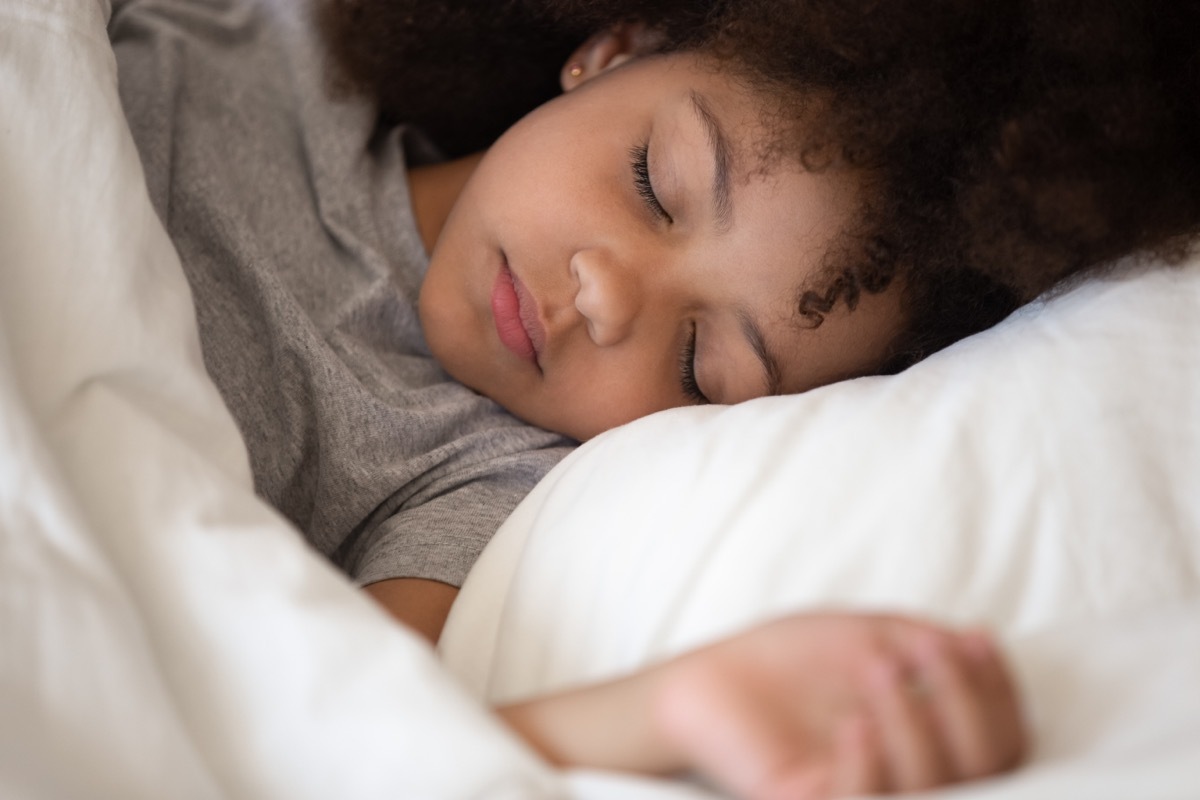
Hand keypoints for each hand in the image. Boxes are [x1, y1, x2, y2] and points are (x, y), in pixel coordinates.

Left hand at [650, 613, 1025, 799]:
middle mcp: (909, 780)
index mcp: (930, 744)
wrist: (714, 679)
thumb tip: (976, 647)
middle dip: (967, 706)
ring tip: (879, 666)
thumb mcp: (870, 637)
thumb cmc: (792, 659)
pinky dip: (868, 764)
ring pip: (930, 789)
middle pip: (983, 771)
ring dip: (914, 724)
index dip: (998, 691)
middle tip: (928, 652)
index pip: (999, 740)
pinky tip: (853, 721)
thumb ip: (925, 645)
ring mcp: (866, 793)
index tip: (974, 637)